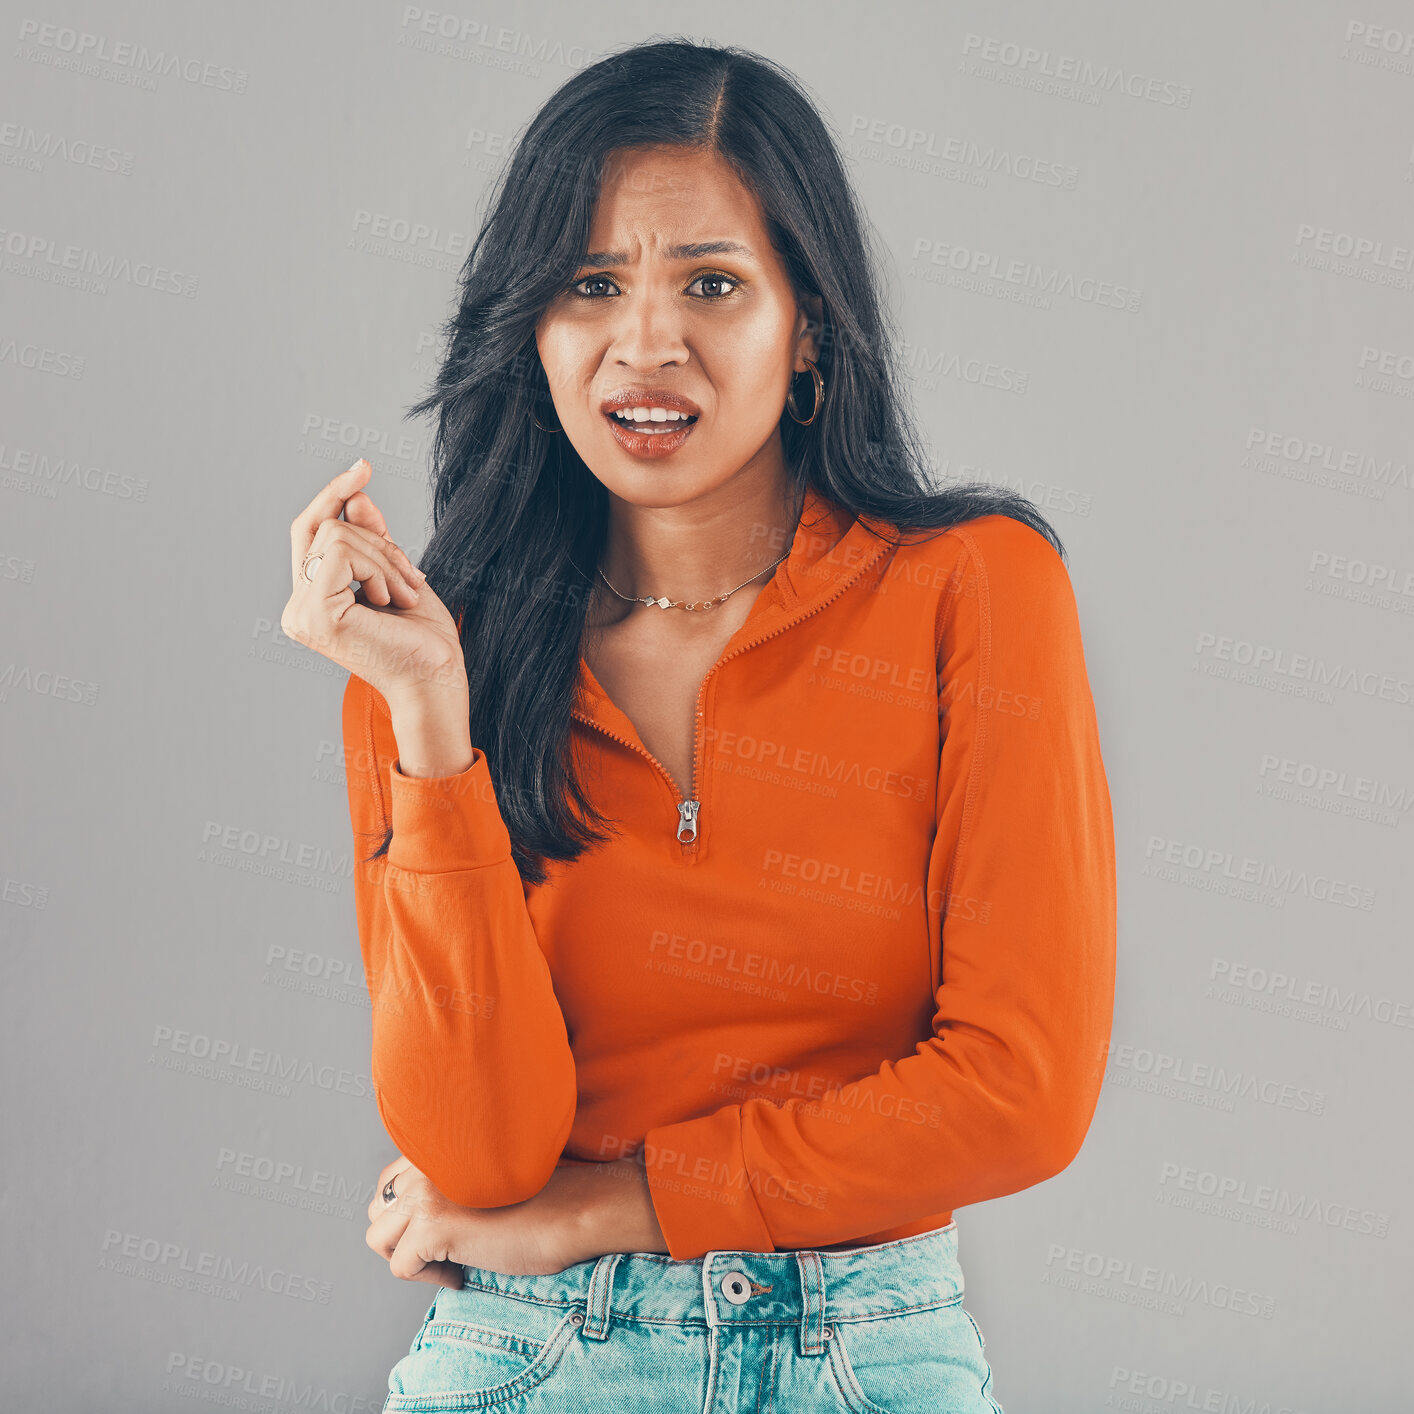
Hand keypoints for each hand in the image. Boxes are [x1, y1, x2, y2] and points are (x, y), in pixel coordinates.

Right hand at [280, 458, 465, 704]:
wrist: (437, 681)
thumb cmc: (424, 641)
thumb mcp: (397, 576)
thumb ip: (373, 539)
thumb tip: (356, 496)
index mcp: (312, 603)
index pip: (310, 533)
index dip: (332, 495)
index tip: (363, 466)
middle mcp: (297, 609)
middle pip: (324, 527)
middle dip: (378, 539)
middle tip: (413, 580)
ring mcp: (301, 613)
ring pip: (336, 534)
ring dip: (386, 558)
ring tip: (406, 597)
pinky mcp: (315, 614)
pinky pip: (343, 551)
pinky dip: (379, 568)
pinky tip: (392, 602)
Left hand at [365, 1155, 590, 1287]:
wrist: (574, 1211)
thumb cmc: (543, 1199)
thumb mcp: (484, 1178)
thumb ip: (449, 1180)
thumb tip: (412, 1219)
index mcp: (441, 1144)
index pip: (390, 1180)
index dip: (410, 1214)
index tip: (443, 1230)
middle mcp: (428, 1161)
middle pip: (378, 1210)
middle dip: (403, 1236)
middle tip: (441, 1249)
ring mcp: (427, 1192)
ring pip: (379, 1238)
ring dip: (409, 1257)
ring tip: (449, 1260)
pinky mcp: (434, 1227)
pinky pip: (400, 1267)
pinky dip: (429, 1280)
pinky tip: (462, 1273)